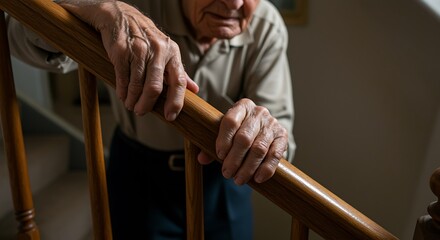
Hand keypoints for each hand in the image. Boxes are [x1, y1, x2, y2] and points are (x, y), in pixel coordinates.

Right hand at [59, 0, 197, 119]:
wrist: (121, 16)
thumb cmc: (147, 39)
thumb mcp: (167, 51)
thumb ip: (179, 72)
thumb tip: (194, 90)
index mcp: (172, 52)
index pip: (178, 81)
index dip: (176, 101)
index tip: (170, 116)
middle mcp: (158, 50)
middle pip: (155, 87)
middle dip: (147, 104)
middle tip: (141, 112)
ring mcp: (139, 50)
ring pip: (137, 85)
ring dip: (132, 99)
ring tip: (130, 104)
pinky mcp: (121, 51)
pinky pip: (123, 78)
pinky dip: (122, 91)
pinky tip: (123, 95)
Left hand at [198, 98, 287, 184]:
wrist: (262, 130)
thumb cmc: (238, 132)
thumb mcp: (224, 135)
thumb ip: (211, 146)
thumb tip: (201, 159)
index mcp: (241, 107)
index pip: (230, 121)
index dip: (224, 140)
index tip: (219, 155)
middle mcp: (258, 113)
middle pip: (244, 138)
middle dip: (234, 159)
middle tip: (227, 174)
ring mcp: (272, 124)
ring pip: (259, 148)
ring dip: (248, 167)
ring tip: (238, 180)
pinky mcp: (282, 136)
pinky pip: (275, 154)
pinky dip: (266, 168)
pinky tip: (257, 178)